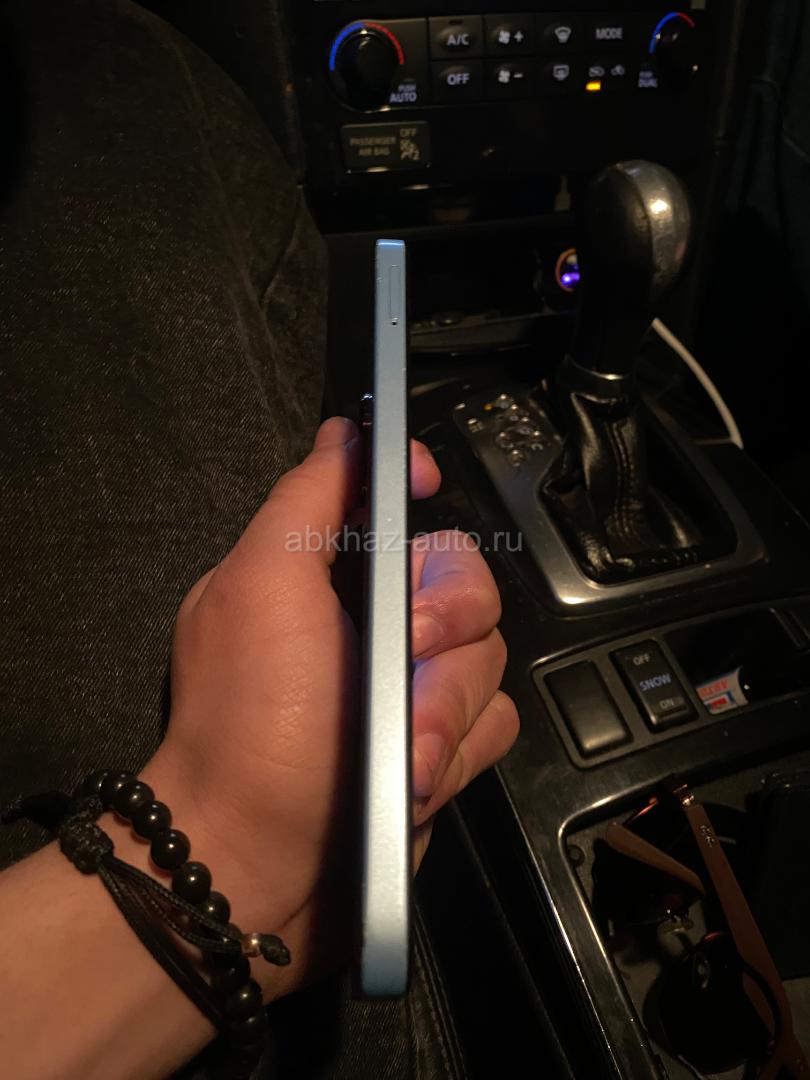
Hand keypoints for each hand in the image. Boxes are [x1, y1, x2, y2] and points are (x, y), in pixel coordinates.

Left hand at [140, 417, 517, 996]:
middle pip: (465, 576)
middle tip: (404, 656)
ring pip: (489, 654)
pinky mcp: (444, 748)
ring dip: (444, 703)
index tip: (426, 486)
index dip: (418, 487)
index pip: (394, 502)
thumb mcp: (260, 586)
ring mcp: (411, 689)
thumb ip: (305, 500)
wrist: (260, 867)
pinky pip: (496, 722)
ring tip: (401, 747)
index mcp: (324, 575)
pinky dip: (458, 750)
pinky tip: (417, 777)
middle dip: (445, 619)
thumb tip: (343, 431)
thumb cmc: (251, 722)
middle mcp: (373, 623)